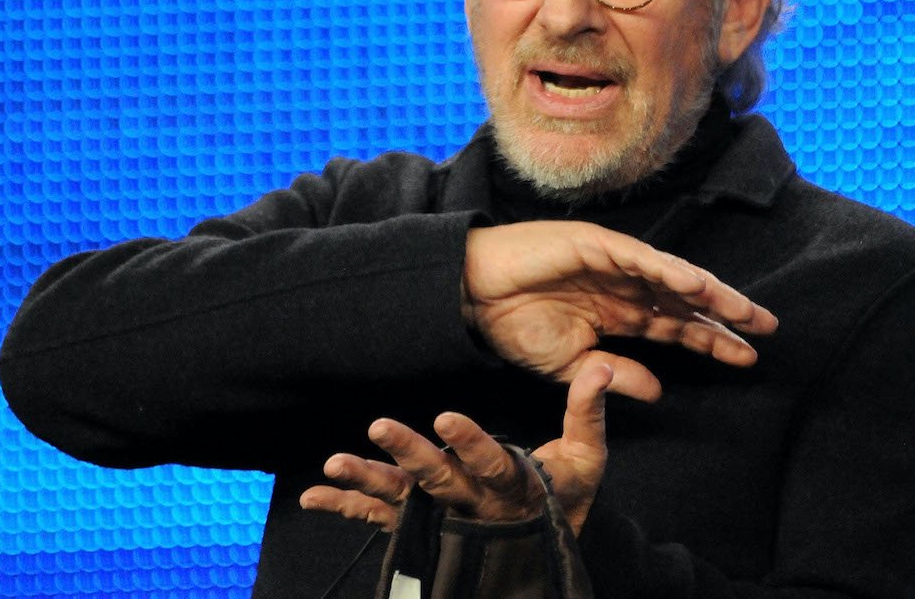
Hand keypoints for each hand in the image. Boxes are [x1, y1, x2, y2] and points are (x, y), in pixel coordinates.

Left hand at [299, 363, 613, 534]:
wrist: (544, 549)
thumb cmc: (567, 494)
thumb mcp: (587, 456)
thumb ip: (587, 410)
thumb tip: (600, 365)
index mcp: (513, 485)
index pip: (490, 462)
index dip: (469, 442)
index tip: (445, 417)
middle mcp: (473, 505)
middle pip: (438, 480)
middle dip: (410, 453)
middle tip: (380, 426)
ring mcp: (442, 517)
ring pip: (403, 500)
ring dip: (367, 481)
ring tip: (333, 464)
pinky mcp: (419, 525)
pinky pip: (379, 518)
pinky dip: (347, 506)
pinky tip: (314, 494)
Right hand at [463, 221, 776, 400]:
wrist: (471, 296)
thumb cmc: (513, 325)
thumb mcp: (573, 366)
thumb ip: (617, 374)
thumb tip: (660, 391)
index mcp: (618, 313)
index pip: (676, 326)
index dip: (711, 340)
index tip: (748, 357)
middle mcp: (623, 286)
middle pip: (686, 300)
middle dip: (726, 314)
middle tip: (768, 328)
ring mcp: (613, 262)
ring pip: (674, 277)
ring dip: (710, 292)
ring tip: (746, 310)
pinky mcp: (597, 244)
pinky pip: (642, 259)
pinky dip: (671, 271)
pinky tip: (699, 286)